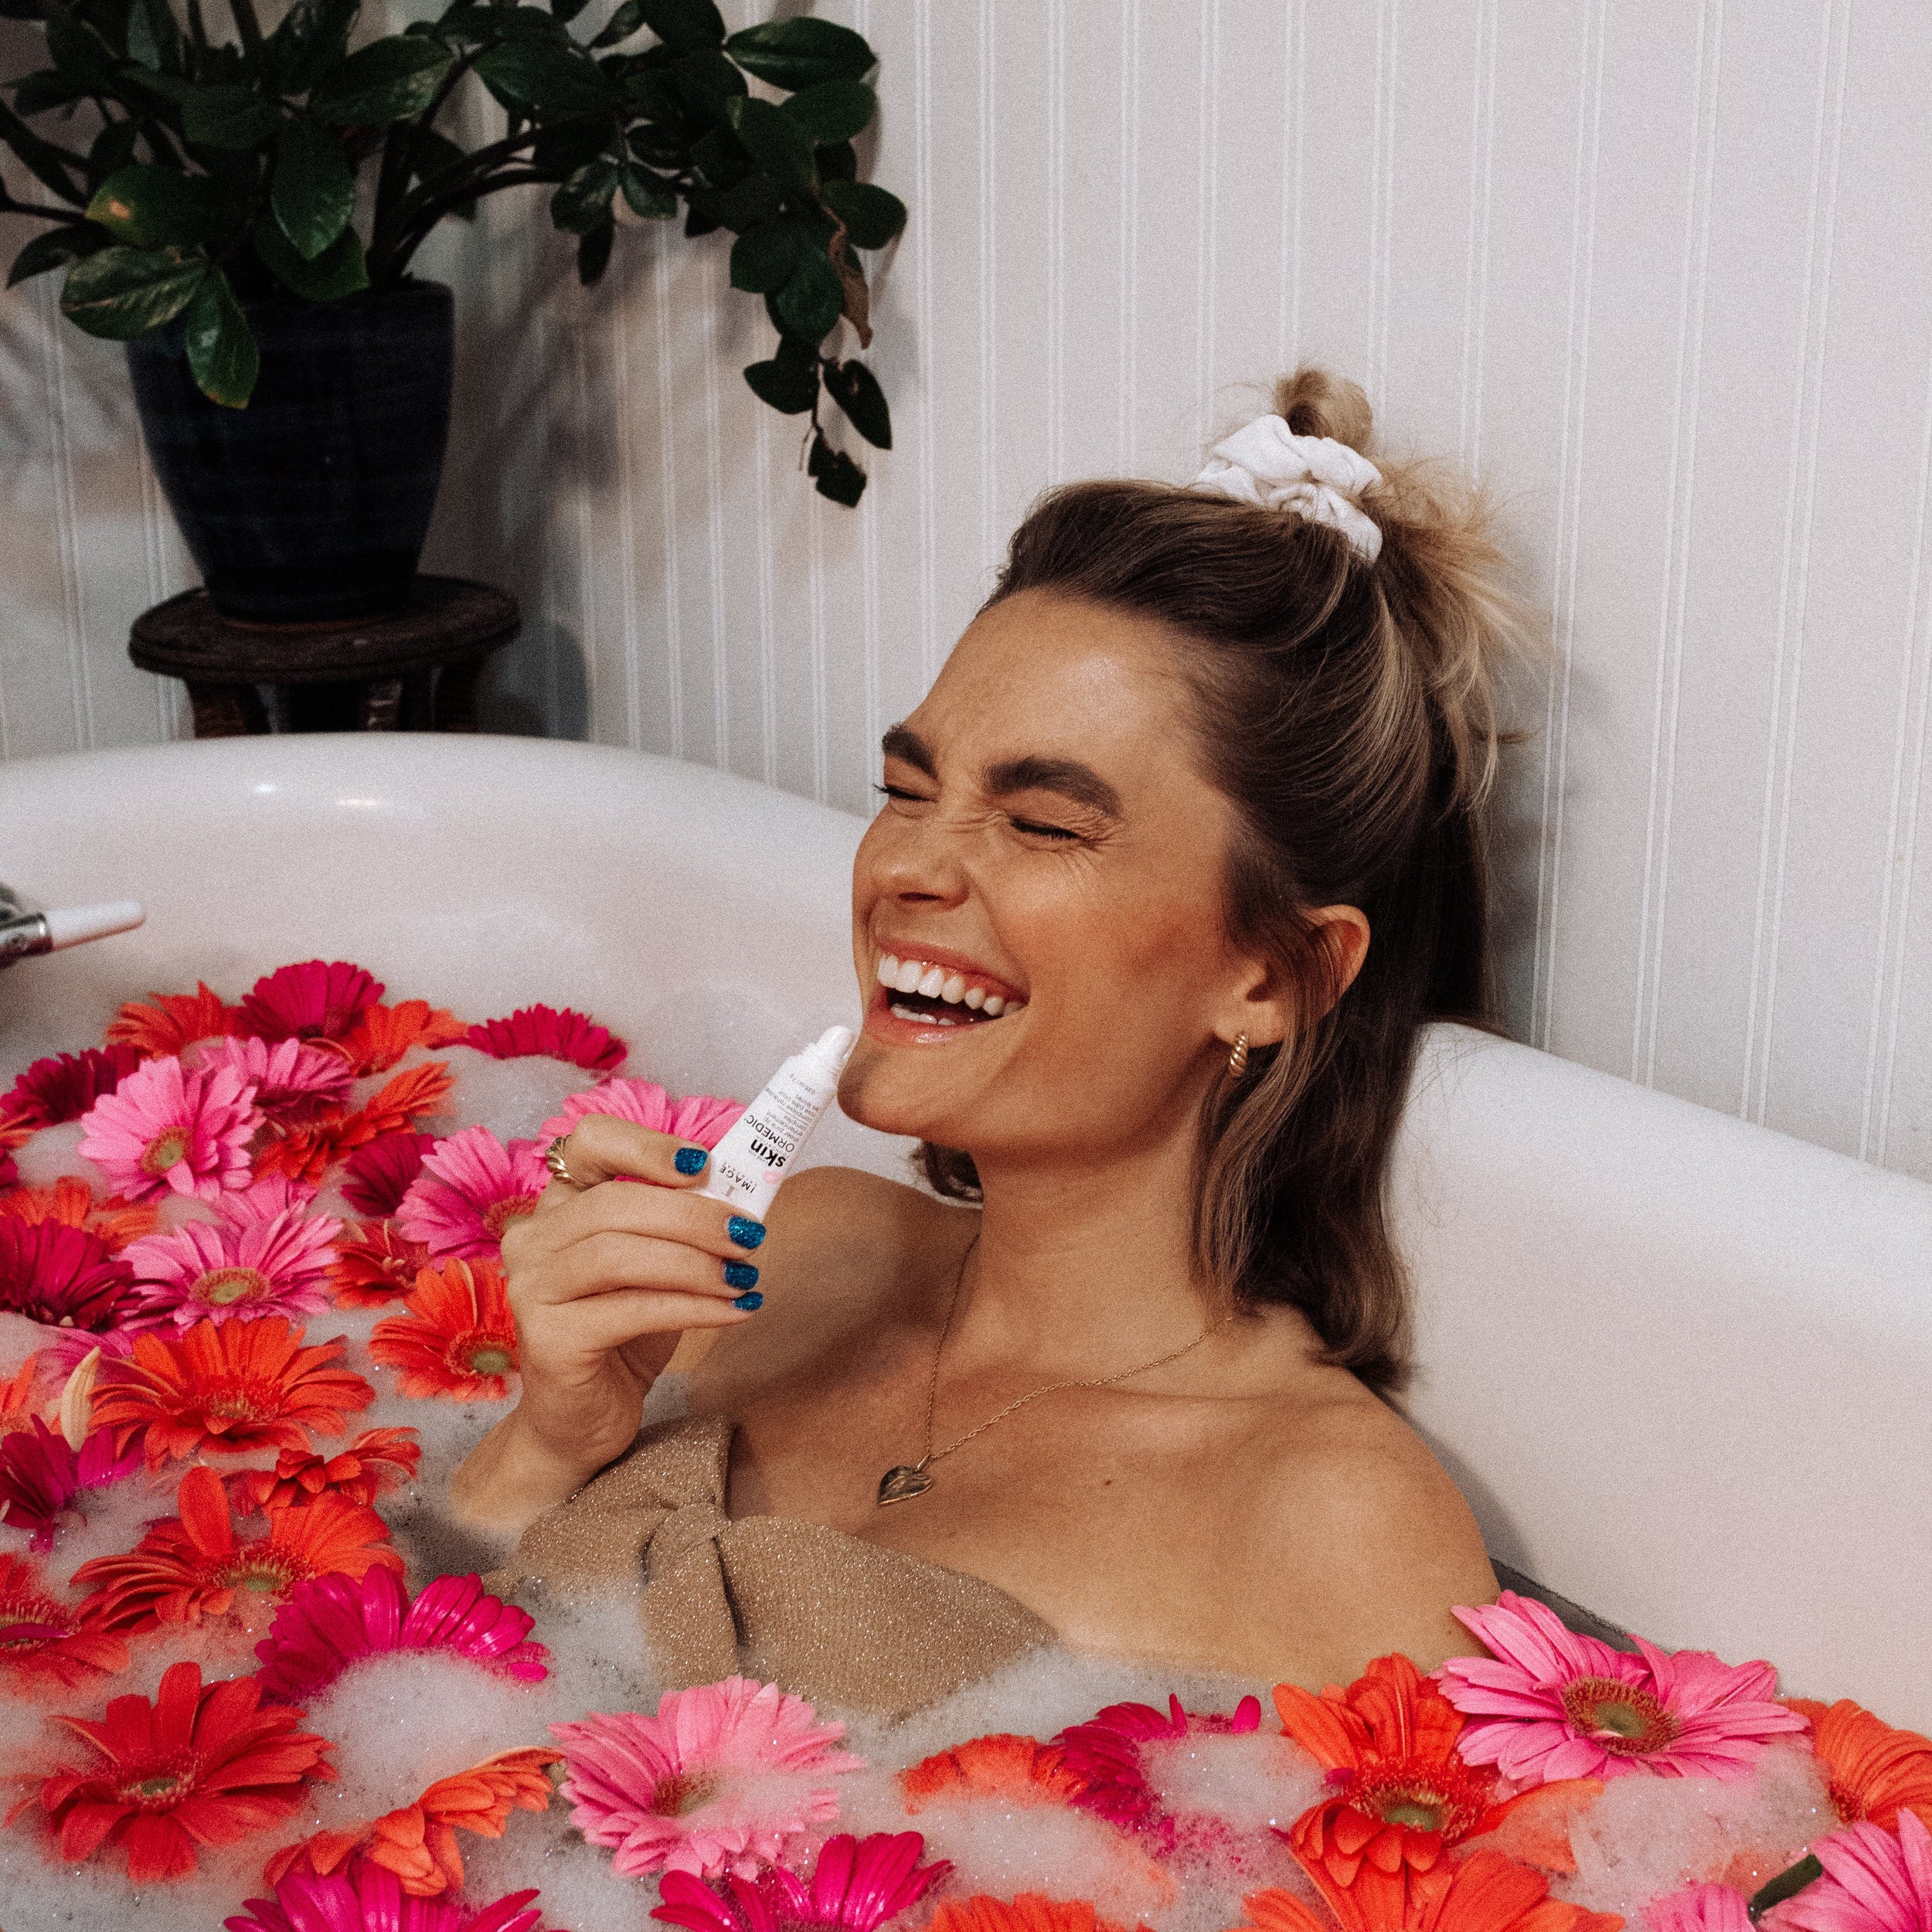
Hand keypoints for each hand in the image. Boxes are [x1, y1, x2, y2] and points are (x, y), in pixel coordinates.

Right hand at [447, 1114, 762, 1529]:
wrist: (582, 1421)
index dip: (647, 1146)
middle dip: (694, 1216)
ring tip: (745, 1277)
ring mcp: (532, 1289)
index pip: (588, 1142)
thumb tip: (752, 1192)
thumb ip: (686, 1225)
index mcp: (558, 1204)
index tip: (704, 1165)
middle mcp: (533, 1238)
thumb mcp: (660, 1265)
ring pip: (619, 1254)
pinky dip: (694, 1307)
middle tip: (749, 1236)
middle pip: (615, 1203)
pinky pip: (630, 1310)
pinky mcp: (548, 1339)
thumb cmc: (625, 1332)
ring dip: (696, 1262)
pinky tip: (738, 1311)